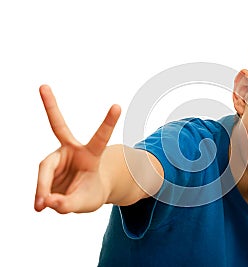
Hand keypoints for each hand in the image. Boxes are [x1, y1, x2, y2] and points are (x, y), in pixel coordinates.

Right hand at [34, 85, 120, 213]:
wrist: (82, 194)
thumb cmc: (90, 194)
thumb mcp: (86, 203)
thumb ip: (68, 204)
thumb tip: (46, 202)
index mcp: (91, 155)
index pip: (100, 137)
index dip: (108, 123)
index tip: (118, 106)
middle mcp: (72, 150)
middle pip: (58, 128)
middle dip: (50, 106)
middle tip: (42, 85)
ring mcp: (57, 156)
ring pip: (44, 174)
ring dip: (43, 191)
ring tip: (42, 207)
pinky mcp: (47, 165)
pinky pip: (40, 185)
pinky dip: (40, 197)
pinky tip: (42, 205)